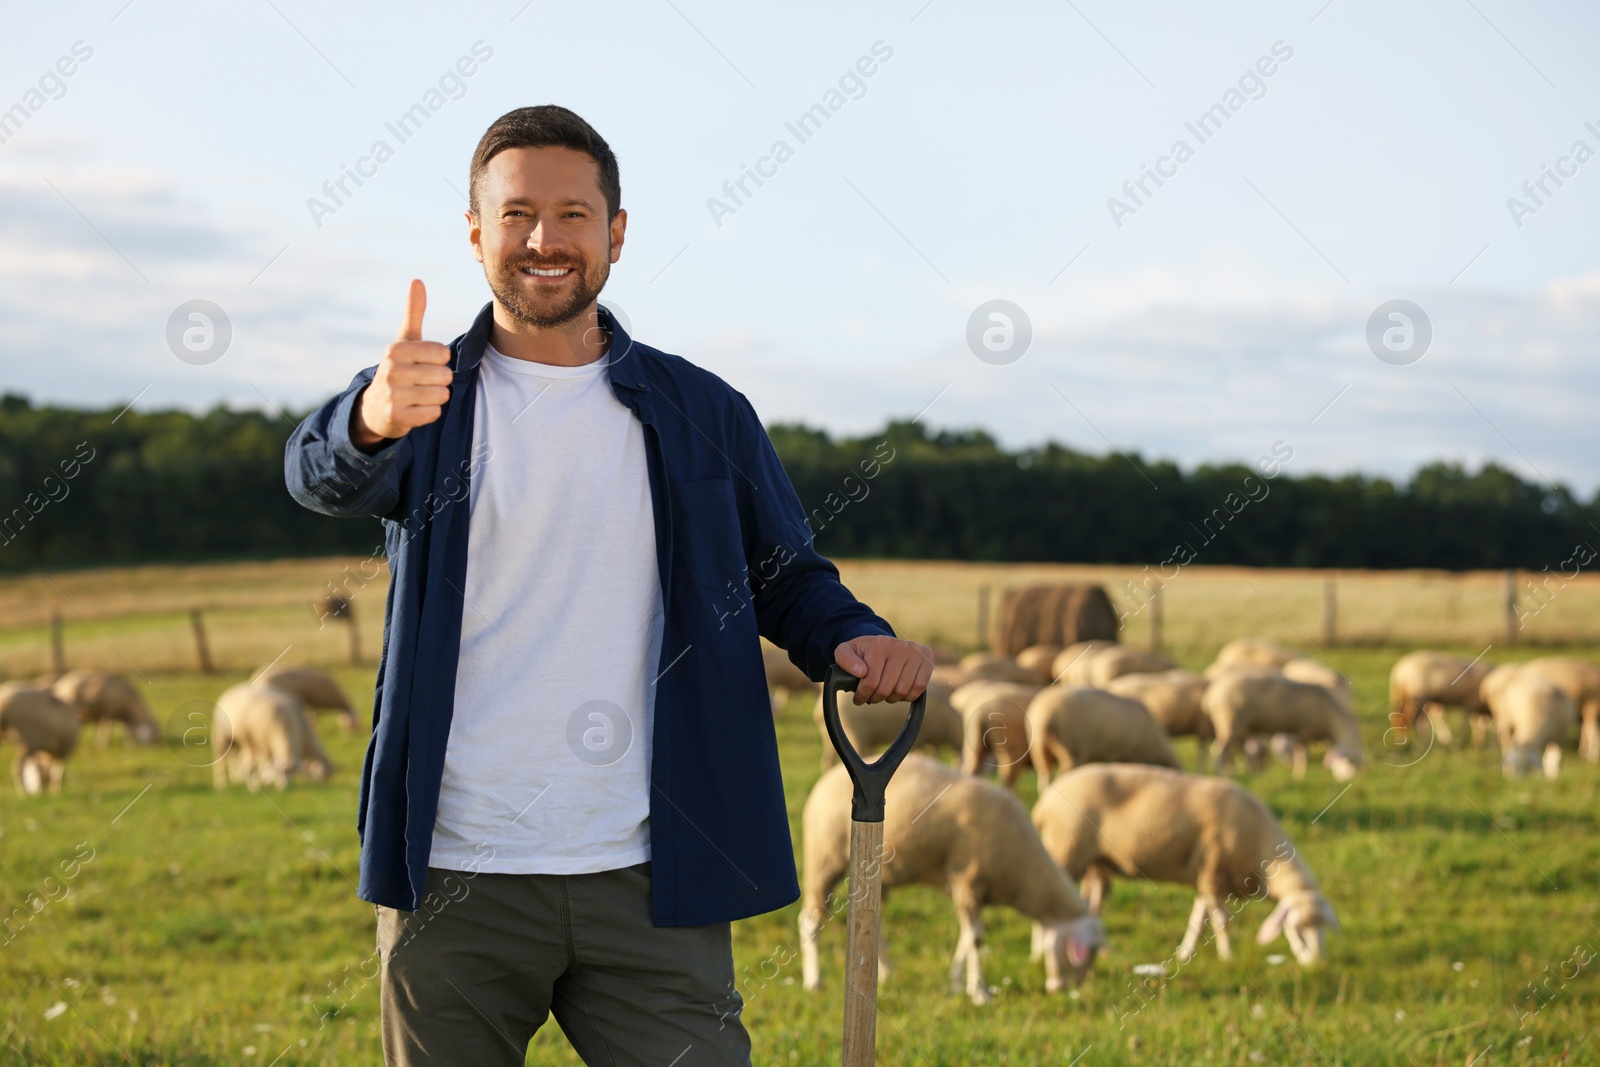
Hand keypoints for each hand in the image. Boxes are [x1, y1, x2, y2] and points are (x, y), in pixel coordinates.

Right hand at [351, 279, 453, 450]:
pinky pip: (434, 414)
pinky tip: (416, 409)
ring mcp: (394, 396)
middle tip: (422, 381)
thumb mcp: (404, 340)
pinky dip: (430, 413)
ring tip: (419, 395)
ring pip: (442, 395)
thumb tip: (417, 280)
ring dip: (437, 397)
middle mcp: (392, 371)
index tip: (425, 363)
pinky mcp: (399, 417)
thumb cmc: (397, 368)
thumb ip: (414, 312)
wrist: (374, 407)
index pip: (443, 354)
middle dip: (440, 380)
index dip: (440, 360)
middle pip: (445, 375)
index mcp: (395, 350)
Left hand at [833, 635, 933, 704]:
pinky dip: (909, 696)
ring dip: (891, 698)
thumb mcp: (845, 651)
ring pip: (902, 691)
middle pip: (886, 689)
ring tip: (885, 693)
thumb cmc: (862, 652)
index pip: (870, 682)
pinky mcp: (927, 658)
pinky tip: (899, 691)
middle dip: (876, 698)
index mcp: (880, 644)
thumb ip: (845, 660)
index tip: (858, 698)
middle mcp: (900, 646)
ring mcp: (915, 651)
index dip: (862, 695)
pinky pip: (919, 687)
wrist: (882, 644)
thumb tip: (861, 672)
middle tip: (872, 696)